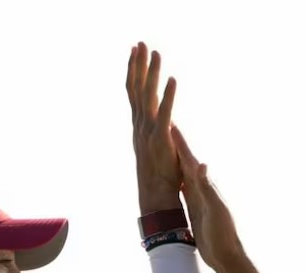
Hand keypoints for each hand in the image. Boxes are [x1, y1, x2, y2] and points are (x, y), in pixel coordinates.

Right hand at [126, 42, 181, 213]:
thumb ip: (156, 129)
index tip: (134, 51)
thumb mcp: (155, 146)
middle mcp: (140, 125)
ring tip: (155, 52)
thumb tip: (161, 118)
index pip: (133, 92)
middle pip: (136, 88)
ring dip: (151, 73)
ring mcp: (149, 132)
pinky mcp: (161, 140)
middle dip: (138, 64)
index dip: (133, 71)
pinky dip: (169, 96)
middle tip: (140, 42)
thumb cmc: (159, 174)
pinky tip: (173, 79)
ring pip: (147, 96)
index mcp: (140, 124)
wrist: (155, 197)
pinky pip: (165, 114)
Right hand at [171, 126, 245, 270]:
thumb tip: (203, 164)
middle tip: (164, 128)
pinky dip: (175, 181)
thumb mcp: (214, 210)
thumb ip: (207, 187)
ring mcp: (198, 199)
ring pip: (182, 175)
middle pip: (184, 163)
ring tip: (166, 148)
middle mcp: (201, 190)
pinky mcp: (195, 210)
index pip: (189, 160)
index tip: (170, 124)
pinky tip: (171, 178)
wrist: (226, 256)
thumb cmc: (222, 234)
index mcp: (204, 187)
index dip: (179, 143)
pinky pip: (181, 191)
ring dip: (174, 161)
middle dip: (175, 147)